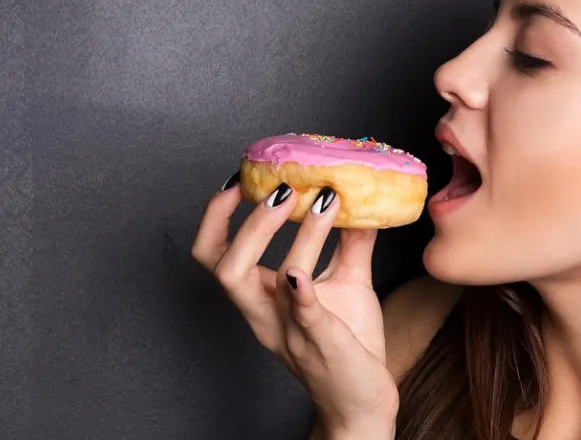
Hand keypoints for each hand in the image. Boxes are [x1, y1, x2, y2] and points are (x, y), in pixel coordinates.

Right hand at [192, 180, 398, 428]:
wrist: (362, 401)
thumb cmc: (348, 344)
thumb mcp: (347, 284)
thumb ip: (351, 243)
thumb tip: (364, 200)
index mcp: (263, 299)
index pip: (217, 255)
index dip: (216, 217)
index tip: (238, 180)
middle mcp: (265, 314)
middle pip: (222, 267)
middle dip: (240, 223)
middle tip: (274, 189)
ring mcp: (290, 330)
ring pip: (262, 282)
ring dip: (282, 237)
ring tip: (309, 202)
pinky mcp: (320, 344)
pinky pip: (301, 316)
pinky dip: (298, 291)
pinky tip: (298, 270)